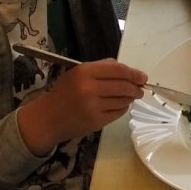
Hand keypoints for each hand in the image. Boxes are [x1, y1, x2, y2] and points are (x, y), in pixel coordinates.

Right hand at [18, 58, 146, 153]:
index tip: (143, 77)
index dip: (134, 73)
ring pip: (123, 100)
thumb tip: (127, 70)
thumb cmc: (64, 93)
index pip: (117, 70)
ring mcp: (93, 107)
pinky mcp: (96, 122)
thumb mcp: (78, 73)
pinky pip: (118, 113)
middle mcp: (89, 88)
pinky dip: (122, 108)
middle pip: (123, 86)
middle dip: (136, 87)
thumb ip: (102, 67)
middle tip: (140, 89)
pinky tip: (119, 105)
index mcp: (84, 72)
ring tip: (129, 96)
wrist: (48, 118)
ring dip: (129, 98)